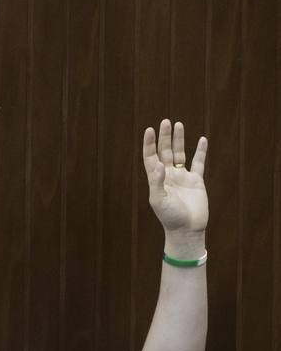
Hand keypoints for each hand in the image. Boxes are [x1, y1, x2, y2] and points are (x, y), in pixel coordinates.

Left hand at [142, 119, 207, 248]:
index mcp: (156, 180)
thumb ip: (157, 182)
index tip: (149, 130)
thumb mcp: (159, 200)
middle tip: (165, 121)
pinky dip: (200, 151)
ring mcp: (182, 178)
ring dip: (179, 140)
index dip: (149, 144)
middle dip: (164, 137)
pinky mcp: (196, 181)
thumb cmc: (170, 217)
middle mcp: (168, 176)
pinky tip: (201, 140)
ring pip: (180, 154)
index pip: (151, 157)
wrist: (187, 229)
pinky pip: (199, 163)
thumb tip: (159, 165)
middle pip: (165, 152)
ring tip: (178, 124)